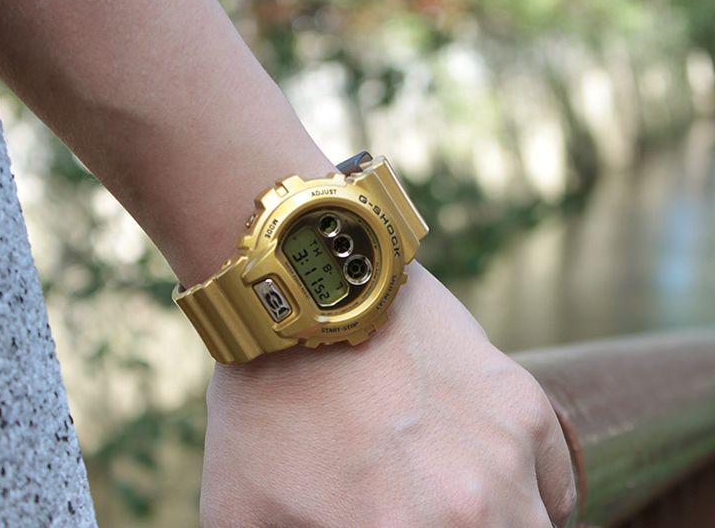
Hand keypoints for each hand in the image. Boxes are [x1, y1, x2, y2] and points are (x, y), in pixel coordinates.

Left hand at [201, 262, 575, 526]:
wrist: (309, 295)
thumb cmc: (265, 399)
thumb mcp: (239, 506)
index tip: (382, 526)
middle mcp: (464, 511)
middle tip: (424, 516)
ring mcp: (504, 455)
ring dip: (505, 527)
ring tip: (466, 513)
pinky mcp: (521, 405)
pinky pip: (560, 486)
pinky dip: (539, 501)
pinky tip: (503, 490)